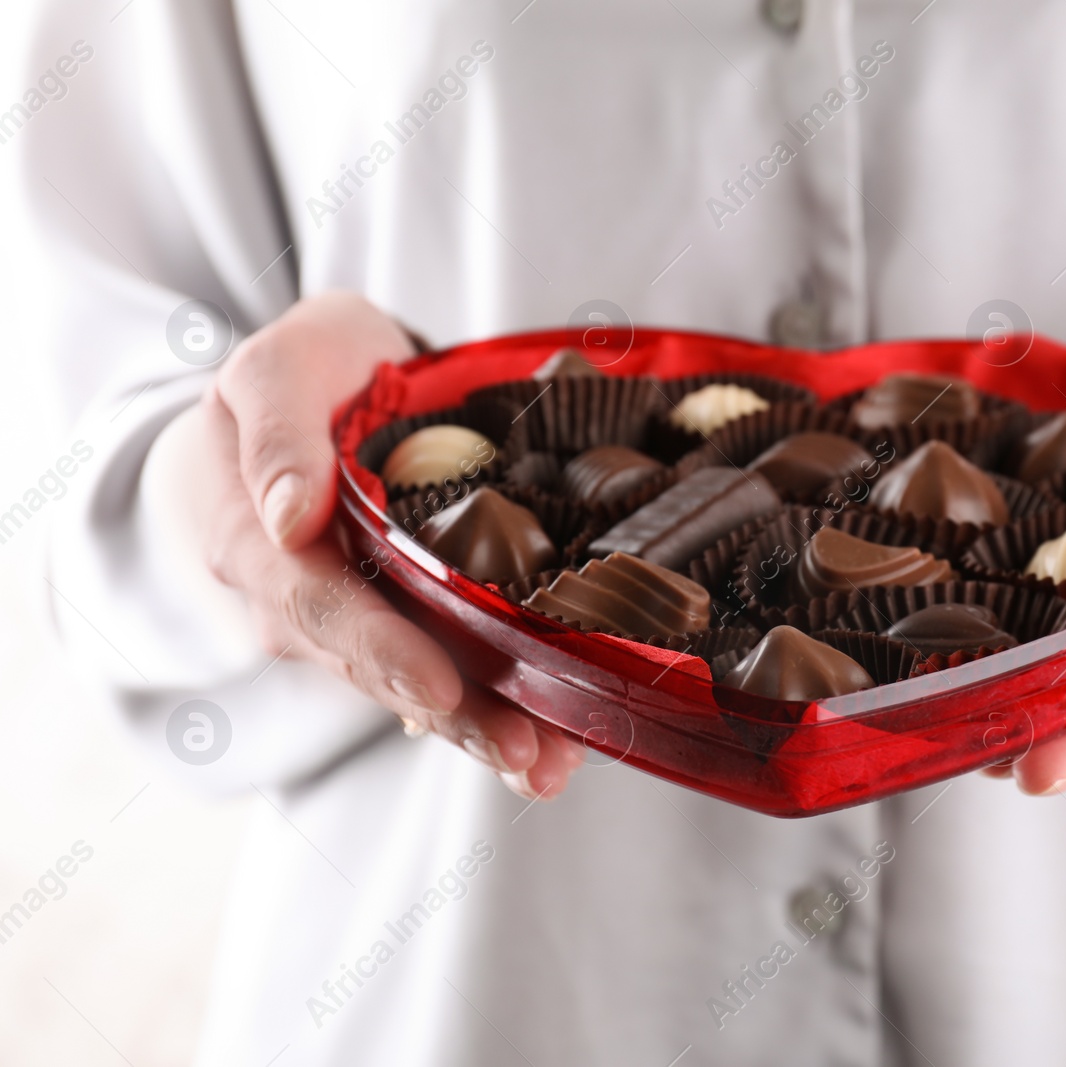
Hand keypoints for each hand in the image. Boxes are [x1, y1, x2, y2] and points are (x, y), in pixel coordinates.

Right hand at [182, 291, 580, 799]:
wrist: (315, 398)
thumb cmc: (306, 375)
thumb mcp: (279, 366)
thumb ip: (277, 427)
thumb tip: (288, 514)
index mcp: (261, 541)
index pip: (318, 606)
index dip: (382, 650)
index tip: (441, 687)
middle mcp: (304, 602)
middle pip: (378, 670)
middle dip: (455, 716)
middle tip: (526, 751)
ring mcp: (359, 623)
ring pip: (418, 688)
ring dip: (484, 731)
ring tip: (551, 765)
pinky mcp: (411, 625)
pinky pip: (450, 674)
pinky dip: (500, 708)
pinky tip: (555, 745)